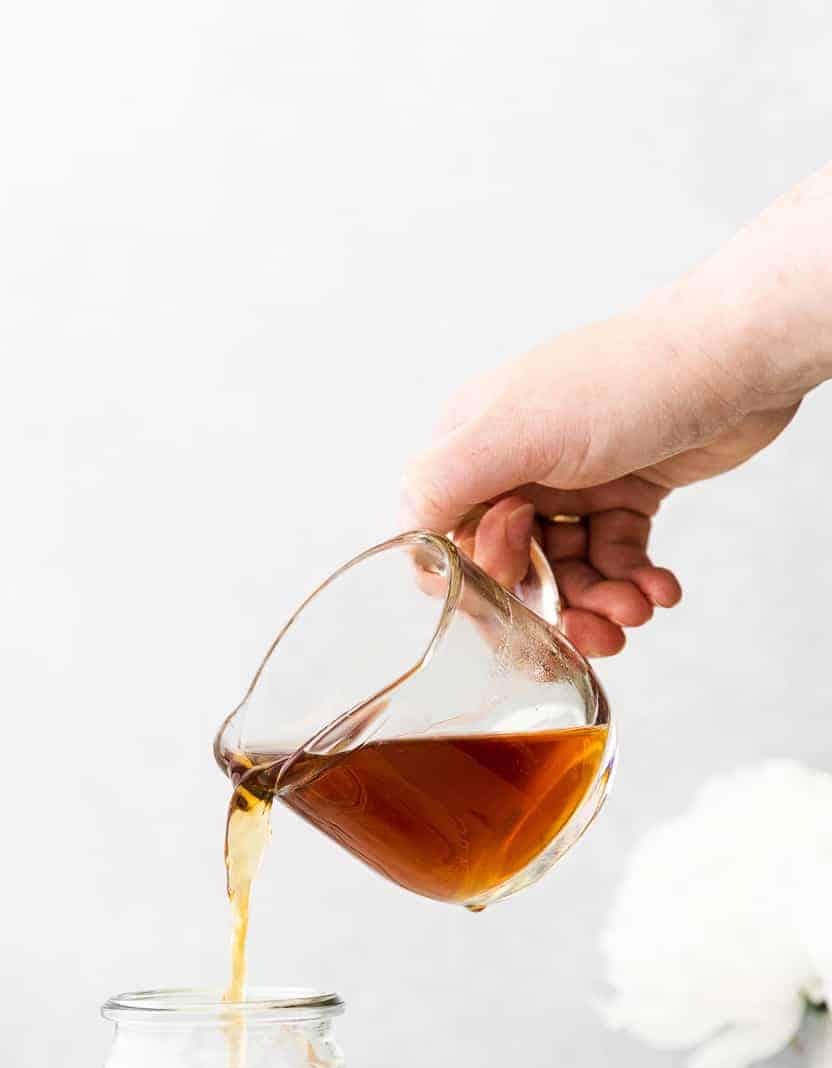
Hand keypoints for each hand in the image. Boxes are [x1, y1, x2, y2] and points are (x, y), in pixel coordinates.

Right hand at [402, 305, 800, 656]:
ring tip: (637, 611)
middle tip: (594, 629)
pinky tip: (659, 591)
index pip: (446, 538)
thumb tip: (409, 538)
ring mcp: (572, 482)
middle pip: (511, 568)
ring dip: (600, 604)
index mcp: (474, 443)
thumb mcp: (516, 430)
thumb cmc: (627, 380)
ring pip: (566, 572)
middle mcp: (516, 465)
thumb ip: (445, 482)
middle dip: (551, 606)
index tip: (522, 574)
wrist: (738, 356)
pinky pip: (614, 561)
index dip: (481, 575)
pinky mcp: (625, 495)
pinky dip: (635, 583)